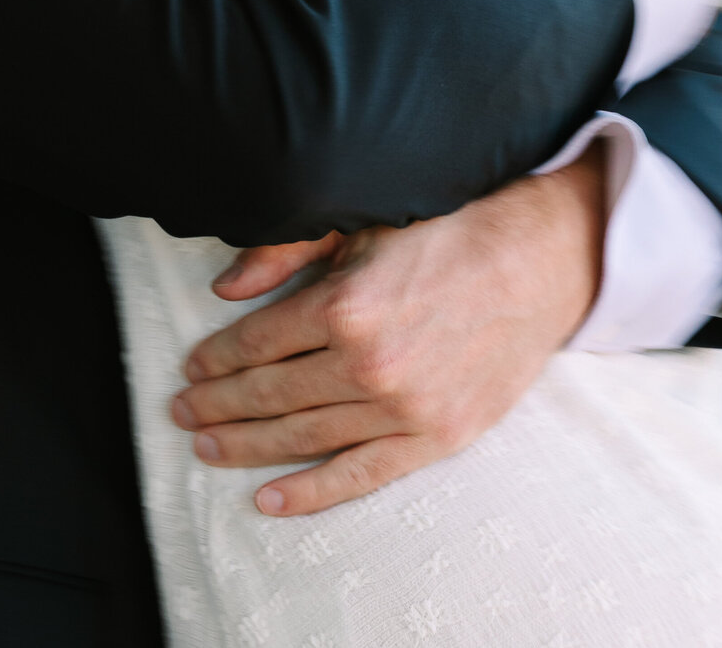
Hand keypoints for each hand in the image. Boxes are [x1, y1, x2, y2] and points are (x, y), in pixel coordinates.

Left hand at [171, 145, 605, 516]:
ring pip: (304, 437)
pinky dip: (310, 493)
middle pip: (270, 394)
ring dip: (247, 446)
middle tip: (183, 412)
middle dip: (218, 405)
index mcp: (344, 305)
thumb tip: (225, 288)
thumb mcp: (360, 221)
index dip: (216, 359)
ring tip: (208, 447)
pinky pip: (360, 475)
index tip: (192, 369)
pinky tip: (267, 499)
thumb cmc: (447, 231)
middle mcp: (368, 364)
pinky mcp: (436, 437)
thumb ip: (286, 250)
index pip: (256, 343)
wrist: (538, 261)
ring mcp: (403, 408)